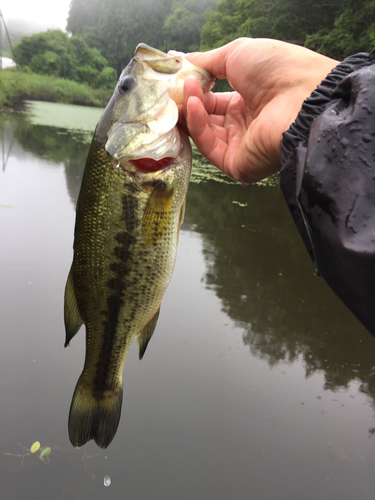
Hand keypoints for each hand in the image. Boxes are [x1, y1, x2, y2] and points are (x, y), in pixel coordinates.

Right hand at [180, 38, 337, 183]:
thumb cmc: (278, 70)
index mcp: (248, 102)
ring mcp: (241, 146)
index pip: (212, 101)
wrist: (302, 97)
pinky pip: (210, 147)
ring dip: (191, 110)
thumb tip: (181, 61)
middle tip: (171, 89)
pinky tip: (194, 104)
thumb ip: (207, 61)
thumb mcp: (238, 54)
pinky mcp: (237, 165)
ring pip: (204, 133)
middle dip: (188, 102)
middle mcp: (244, 125)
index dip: (194, 91)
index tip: (177, 79)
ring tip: (185, 90)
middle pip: (205, 119)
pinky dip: (198, 125)